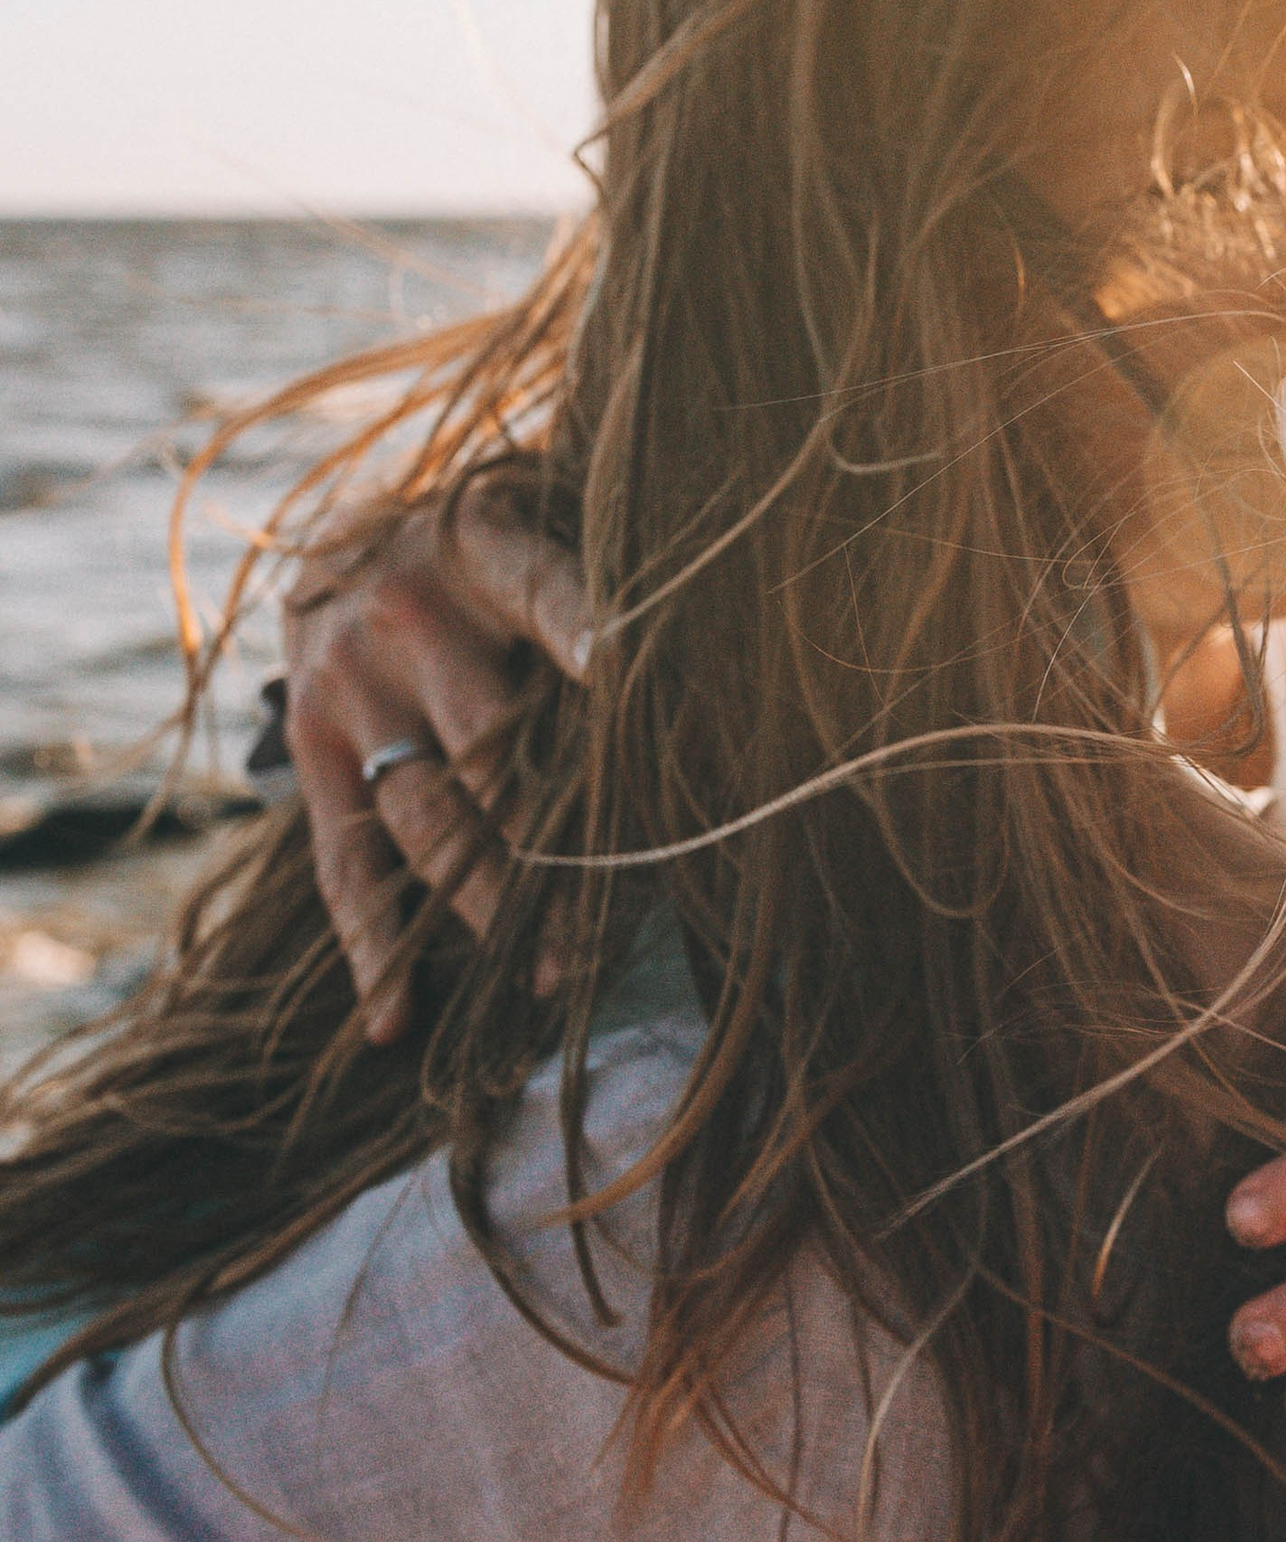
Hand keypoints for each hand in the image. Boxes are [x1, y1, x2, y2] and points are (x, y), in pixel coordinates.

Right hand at [282, 499, 591, 1041]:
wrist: (338, 528)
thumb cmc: (488, 546)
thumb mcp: (541, 523)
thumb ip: (610, 579)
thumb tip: (719, 649)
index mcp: (484, 550)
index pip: (546, 593)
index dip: (587, 634)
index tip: (630, 675)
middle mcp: (411, 620)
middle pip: (491, 752)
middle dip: (558, 845)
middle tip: (623, 927)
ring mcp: (352, 691)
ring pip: (426, 818)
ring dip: (489, 905)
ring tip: (551, 980)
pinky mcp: (310, 748)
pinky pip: (342, 857)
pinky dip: (368, 944)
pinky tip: (394, 1018)